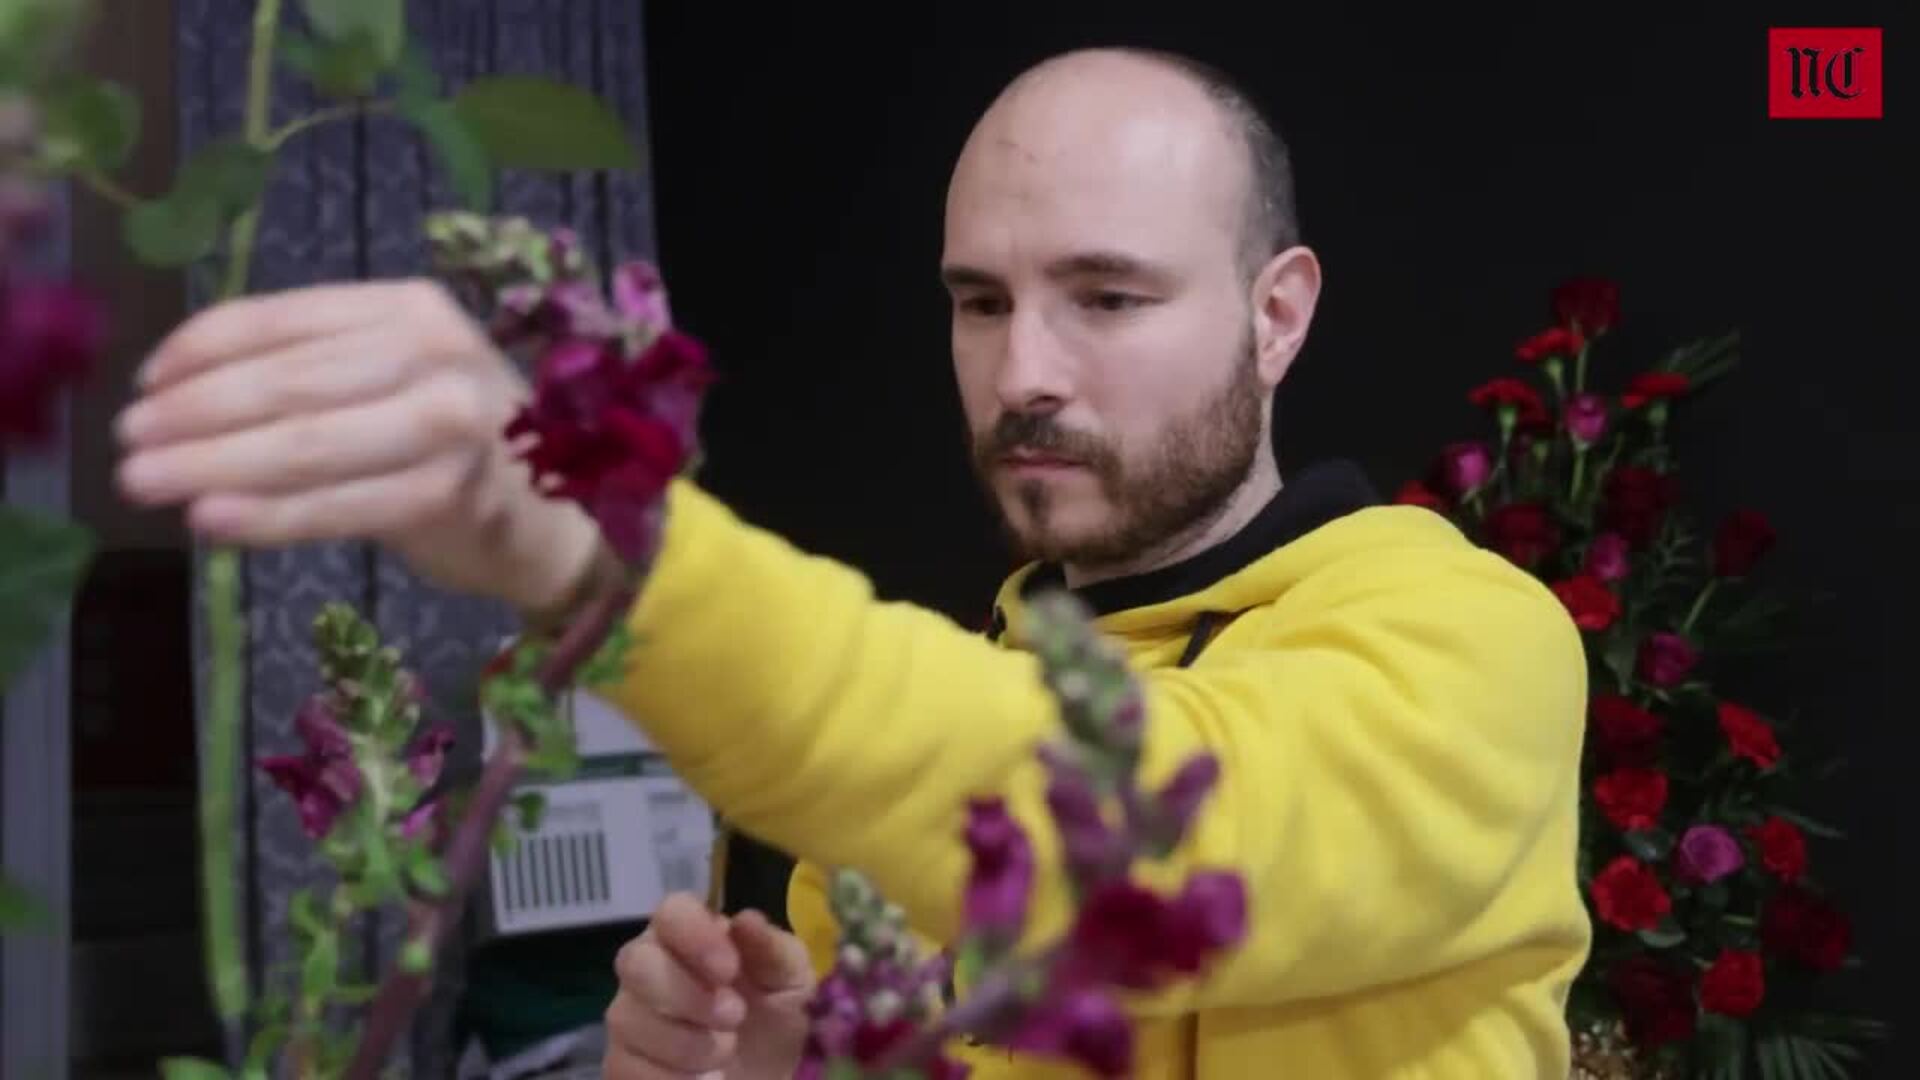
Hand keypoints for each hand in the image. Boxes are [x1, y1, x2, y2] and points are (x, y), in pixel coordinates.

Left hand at [114, 279, 600, 615]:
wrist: (547, 515)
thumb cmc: (451, 443)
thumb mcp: (391, 377)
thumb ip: (310, 372)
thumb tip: (174, 393)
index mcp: (413, 308)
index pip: (285, 319)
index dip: (201, 350)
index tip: (143, 385)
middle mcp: (438, 356)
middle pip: (289, 384)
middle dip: (192, 414)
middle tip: (126, 444)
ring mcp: (450, 427)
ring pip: (304, 445)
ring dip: (210, 466)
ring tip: (144, 482)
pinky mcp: (449, 496)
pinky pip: (336, 506)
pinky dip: (266, 516)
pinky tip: (210, 522)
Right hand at [605, 893, 813, 1079]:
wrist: (772, 1076)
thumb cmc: (777, 1017)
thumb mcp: (791, 982)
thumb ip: (773, 951)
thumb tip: (746, 921)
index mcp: (691, 934)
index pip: (671, 911)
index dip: (694, 935)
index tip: (729, 968)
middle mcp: (648, 968)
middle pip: (636, 962)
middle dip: (686, 995)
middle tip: (734, 1016)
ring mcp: (629, 1017)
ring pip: (629, 1020)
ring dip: (685, 1044)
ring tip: (725, 1054)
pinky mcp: (622, 1064)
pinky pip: (626, 1068)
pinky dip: (669, 1079)